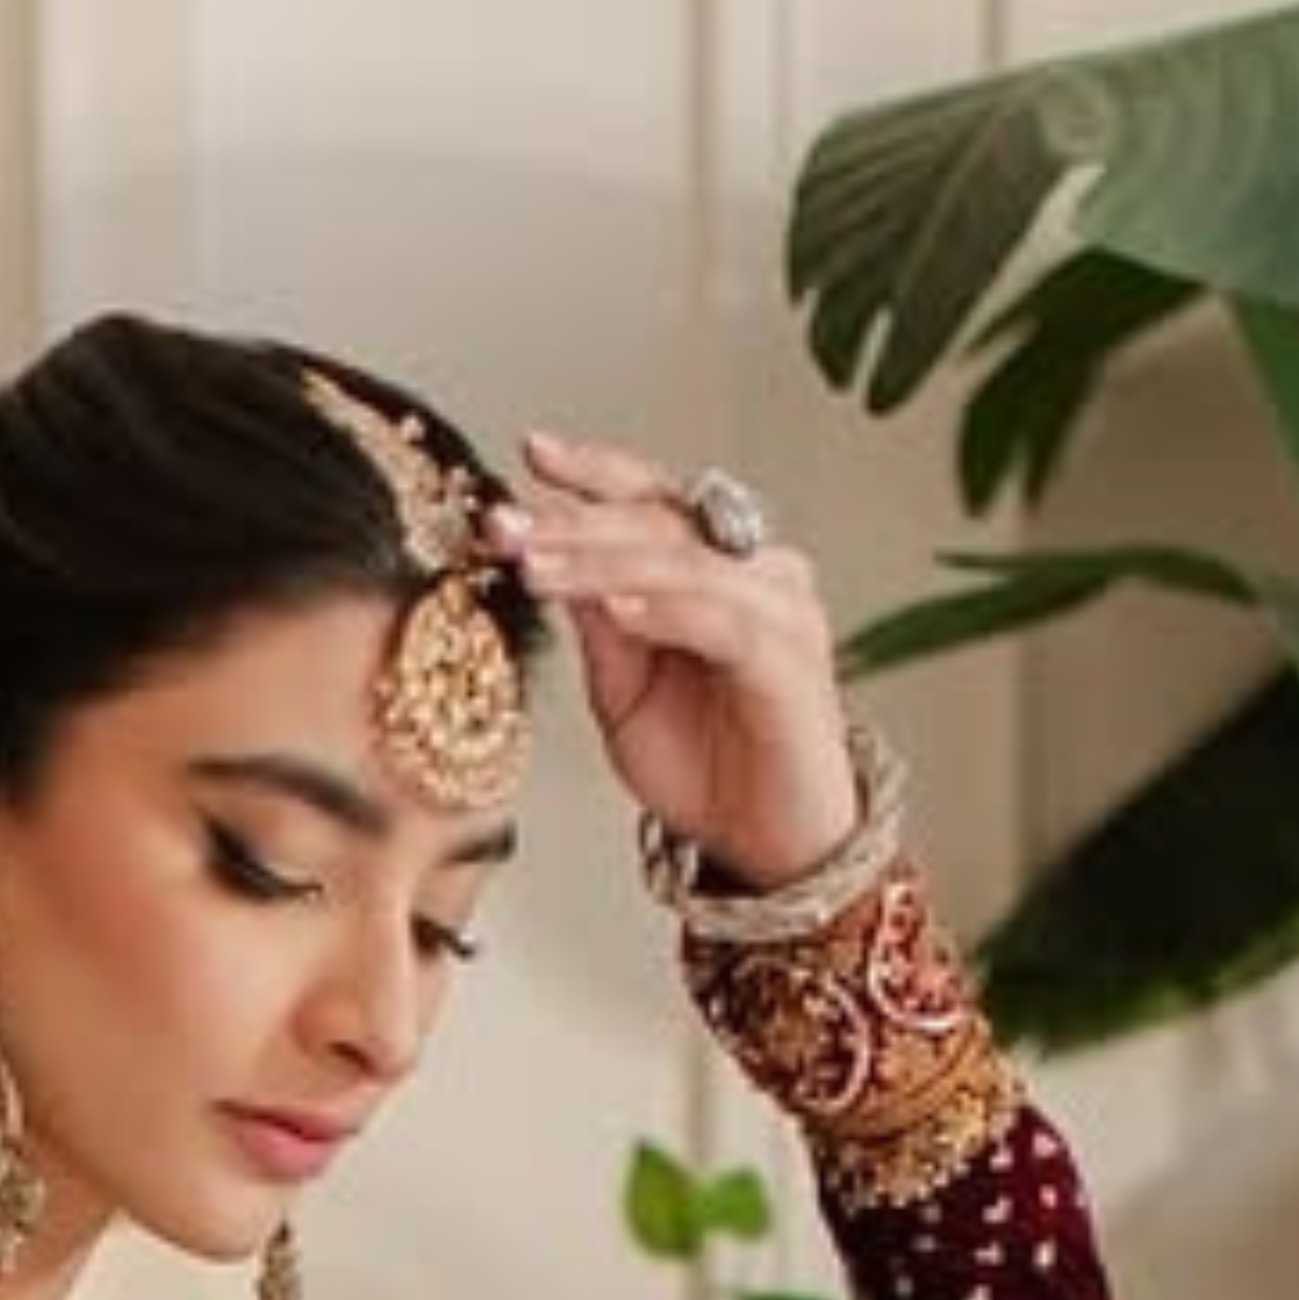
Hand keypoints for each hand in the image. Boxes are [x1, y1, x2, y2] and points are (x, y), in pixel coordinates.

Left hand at [490, 426, 859, 890]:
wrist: (765, 845)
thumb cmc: (706, 768)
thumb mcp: (623, 693)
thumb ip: (598, 628)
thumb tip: (546, 556)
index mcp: (713, 568)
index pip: (648, 499)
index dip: (591, 474)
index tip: (530, 454)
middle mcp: (754, 572)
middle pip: (659, 520)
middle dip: (575, 521)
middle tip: (509, 527)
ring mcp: (779, 610)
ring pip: (683, 562)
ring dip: (603, 562)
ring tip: (538, 567)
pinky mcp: (790, 660)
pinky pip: (723, 619)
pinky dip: (668, 610)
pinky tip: (617, 607)